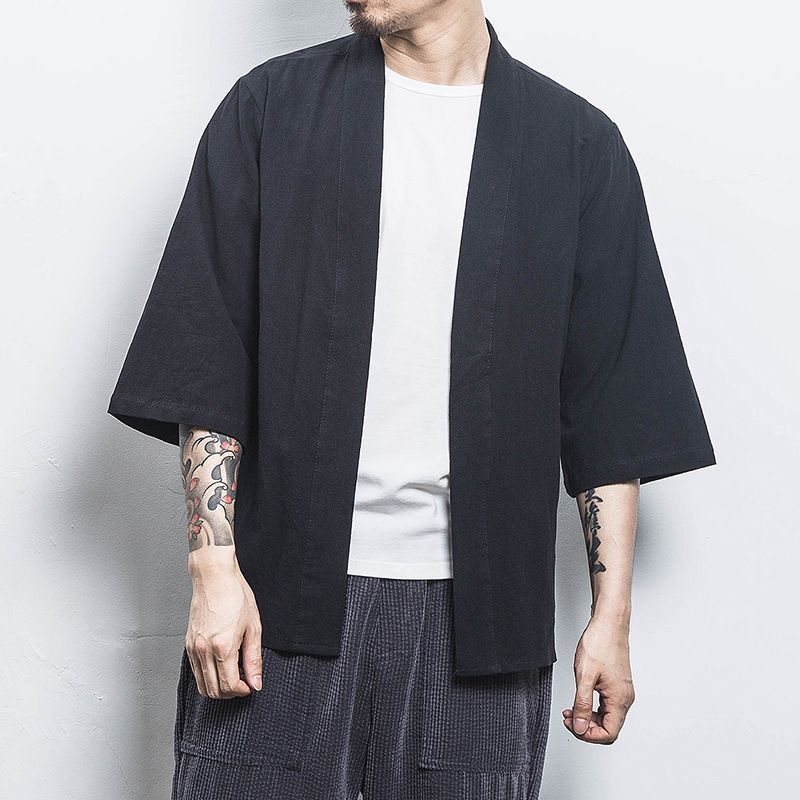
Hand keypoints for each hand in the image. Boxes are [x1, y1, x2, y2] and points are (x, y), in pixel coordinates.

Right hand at [185, 561, 262, 698]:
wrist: (215, 578)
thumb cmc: (235, 596)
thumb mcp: (253, 627)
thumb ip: (254, 658)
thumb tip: (256, 682)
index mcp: (222, 647)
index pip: (229, 686)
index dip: (243, 691)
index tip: (251, 685)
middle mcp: (203, 651)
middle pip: (214, 691)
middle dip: (231, 693)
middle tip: (244, 682)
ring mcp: (193, 648)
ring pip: (202, 685)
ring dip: (219, 688)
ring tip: (234, 675)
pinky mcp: (188, 644)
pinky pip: (196, 672)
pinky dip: (208, 677)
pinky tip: (222, 666)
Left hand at [562, 614, 634, 743]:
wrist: (608, 623)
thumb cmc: (599, 643)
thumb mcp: (584, 676)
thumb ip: (581, 704)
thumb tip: (579, 727)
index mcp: (619, 700)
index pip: (608, 733)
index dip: (588, 734)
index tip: (572, 725)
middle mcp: (624, 698)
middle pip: (608, 727)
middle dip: (586, 726)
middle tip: (568, 718)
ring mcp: (622, 691)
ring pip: (606, 717)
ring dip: (588, 717)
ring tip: (570, 710)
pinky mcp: (617, 684)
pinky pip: (606, 705)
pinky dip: (592, 707)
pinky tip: (579, 699)